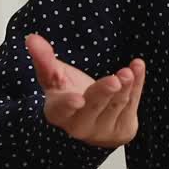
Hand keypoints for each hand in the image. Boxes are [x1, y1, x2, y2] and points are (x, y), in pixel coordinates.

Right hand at [25, 33, 145, 148]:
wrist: (93, 119)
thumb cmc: (70, 95)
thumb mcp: (54, 78)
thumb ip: (44, 59)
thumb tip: (31, 38)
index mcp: (59, 113)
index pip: (61, 110)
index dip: (68, 105)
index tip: (77, 100)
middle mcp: (80, 126)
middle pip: (93, 107)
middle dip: (103, 93)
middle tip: (114, 80)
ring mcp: (104, 130)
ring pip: (116, 106)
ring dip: (125, 88)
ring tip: (128, 72)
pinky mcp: (123, 129)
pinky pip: (133, 104)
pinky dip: (137, 85)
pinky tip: (137, 67)